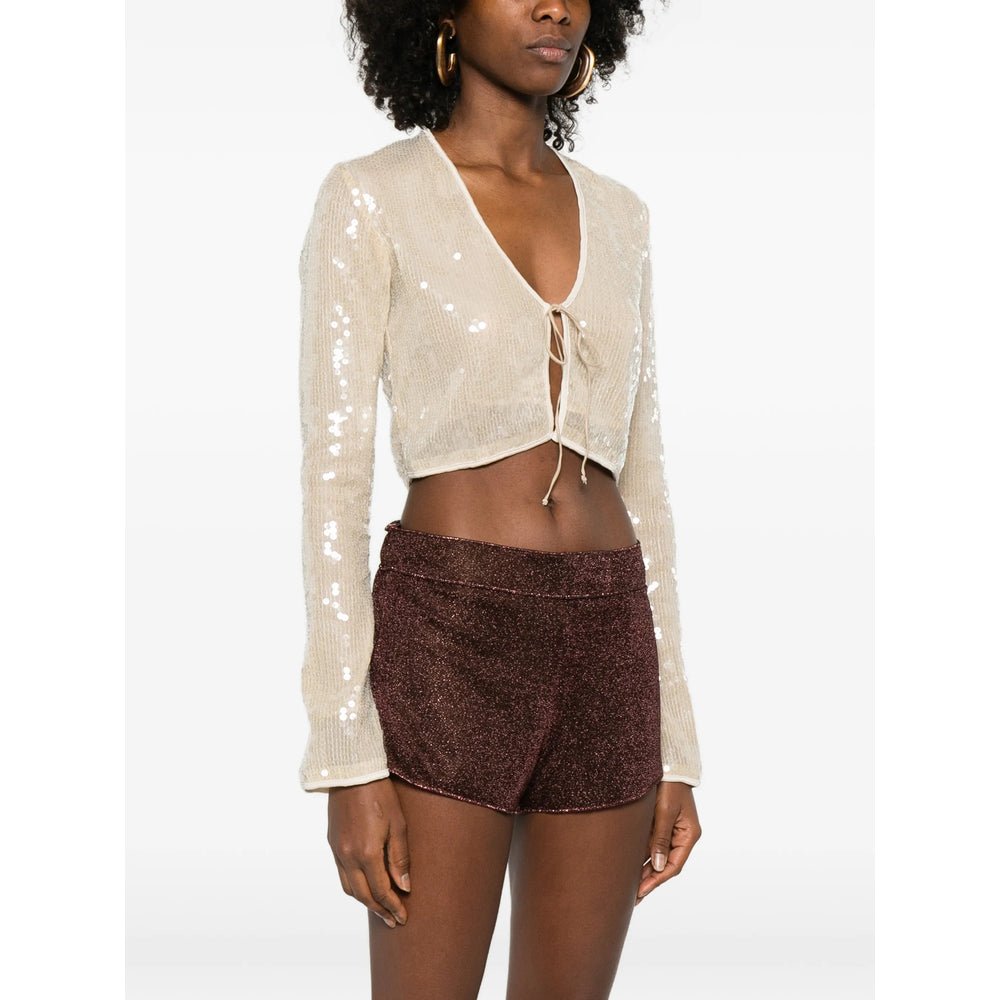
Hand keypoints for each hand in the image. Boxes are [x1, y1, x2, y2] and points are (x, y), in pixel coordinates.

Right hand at [327, 777, 411, 927]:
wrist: (353, 773)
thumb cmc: (381, 795)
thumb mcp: (398, 824)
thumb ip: (400, 858)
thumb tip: (404, 887)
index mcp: (367, 853)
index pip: (381, 891)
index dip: (393, 907)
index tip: (403, 918)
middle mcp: (349, 856)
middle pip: (363, 895)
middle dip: (380, 910)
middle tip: (393, 921)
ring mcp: (338, 850)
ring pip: (349, 888)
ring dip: (365, 901)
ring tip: (380, 908)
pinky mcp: (332, 843)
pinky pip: (341, 874)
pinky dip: (354, 886)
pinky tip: (364, 886)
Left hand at [635, 780, 700, 904]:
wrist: (667, 764)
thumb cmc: (669, 785)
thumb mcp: (664, 811)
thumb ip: (660, 838)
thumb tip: (657, 866)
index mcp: (689, 835)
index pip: (674, 865)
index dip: (657, 880)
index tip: (642, 891)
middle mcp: (681, 836)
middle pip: (665, 864)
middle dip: (649, 880)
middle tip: (633, 898)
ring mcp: (671, 830)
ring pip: (656, 856)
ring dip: (643, 869)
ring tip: (628, 887)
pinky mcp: (660, 824)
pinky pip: (651, 844)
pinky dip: (641, 855)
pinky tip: (629, 865)